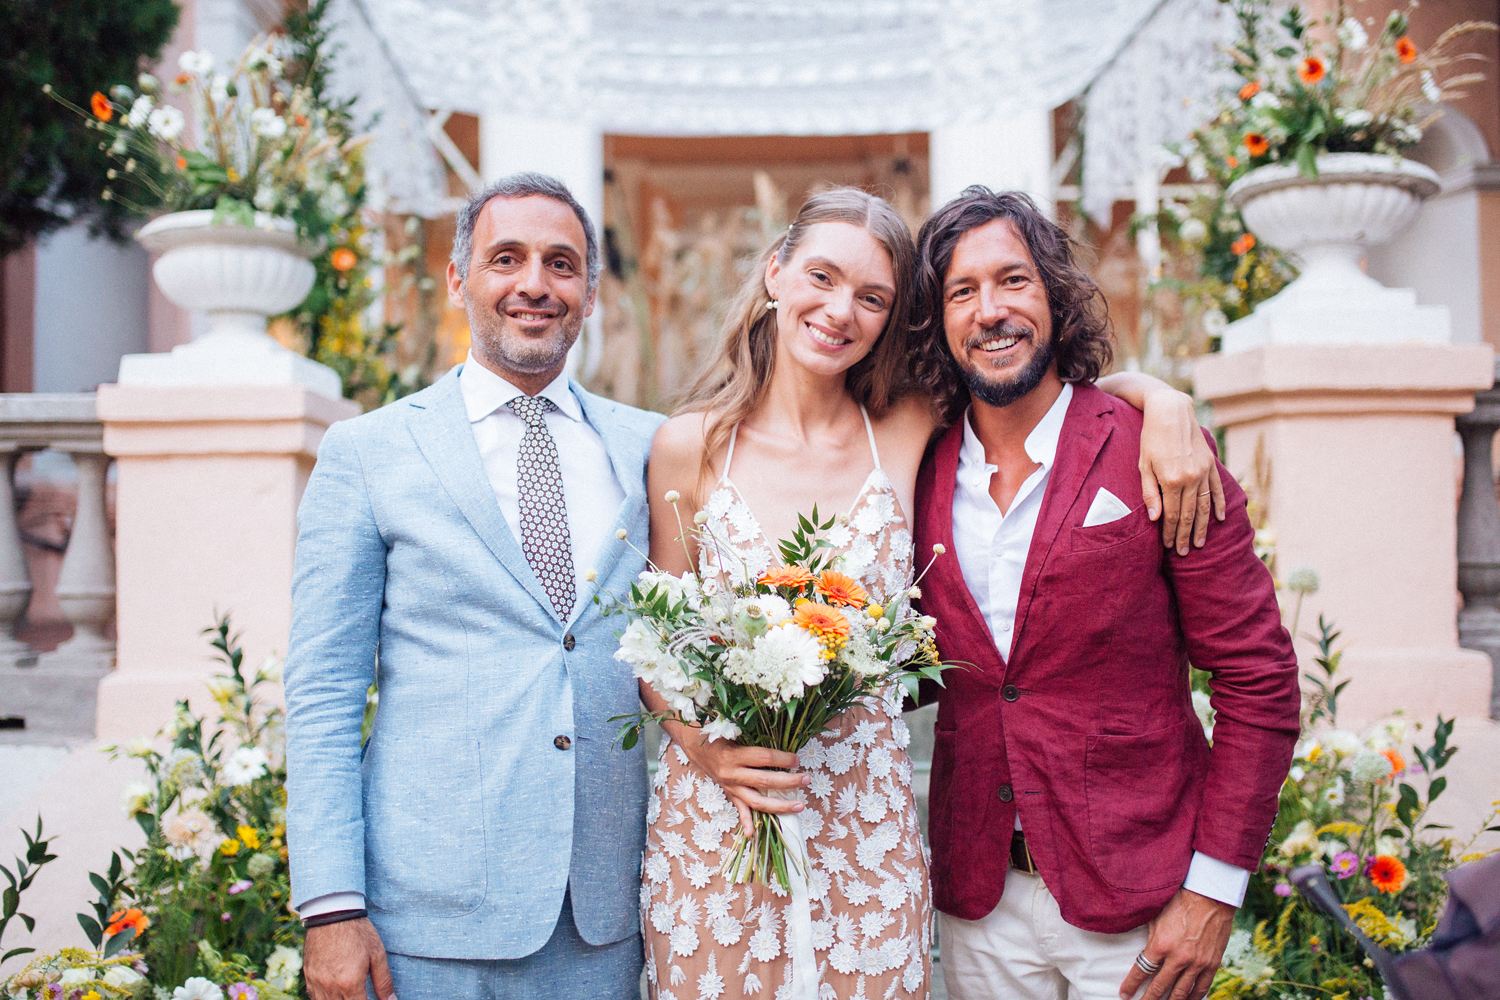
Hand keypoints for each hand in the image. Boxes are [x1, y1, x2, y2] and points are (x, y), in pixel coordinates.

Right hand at [305, 917, 394, 999]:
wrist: (332, 913)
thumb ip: (384, 981)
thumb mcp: (377, 954)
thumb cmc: (358, 932)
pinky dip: (325, 999)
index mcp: (350, 983)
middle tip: (361, 994)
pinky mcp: (308, 976)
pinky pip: (314, 998)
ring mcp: (316, 983)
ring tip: (350, 994)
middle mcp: (331, 987)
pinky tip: (335, 993)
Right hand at [669, 722, 808, 836]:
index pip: (764, 758)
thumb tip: (782, 735)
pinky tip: (753, 834)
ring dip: (780, 805)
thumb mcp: (733, 729)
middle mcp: (732, 774)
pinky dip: (746, 822)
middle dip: (788, 782)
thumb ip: (753, 735)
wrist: (695, 745)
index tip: (797, 759)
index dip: (783, 759)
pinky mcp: (730, 793)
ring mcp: (731, 787)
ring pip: (757, 801)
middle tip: (806, 779)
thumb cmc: (717, 734)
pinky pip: (740, 810)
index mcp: (733, 755)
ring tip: (799, 806)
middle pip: (765, 781)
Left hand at [1119, 888, 1234, 999]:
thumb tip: (1141, 950)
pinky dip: (1192, 998)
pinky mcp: (1212, 964)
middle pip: (1159, 987)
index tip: (1124, 994)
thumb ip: (1149, 936)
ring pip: (1180, 992)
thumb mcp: (1156, 916)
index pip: (1141, 971)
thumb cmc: (1180, 900)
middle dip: (1148, 999)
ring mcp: (1196, 963)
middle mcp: (1178, 958)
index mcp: (1160, 944)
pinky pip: (1201, 987)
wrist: (1210, 895)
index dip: (1131, 985)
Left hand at [1138, 387, 1224, 554]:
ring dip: (1203, 526)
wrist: (1171, 411)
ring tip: (1200, 543)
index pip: (1173, 514)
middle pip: (1189, 514)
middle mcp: (1190, 478)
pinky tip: (1219, 519)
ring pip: (1204, 505)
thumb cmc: (1151, 438)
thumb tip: (1156, 519)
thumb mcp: (1144, 465)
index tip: (1170, 546)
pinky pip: (1216, 489)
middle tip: (1185, 552)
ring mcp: (1203, 471)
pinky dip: (1218, 505)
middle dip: (1186, 535)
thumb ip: (1150, 493)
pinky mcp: (1210, 464)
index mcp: (1171, 480)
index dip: (1171, 532)